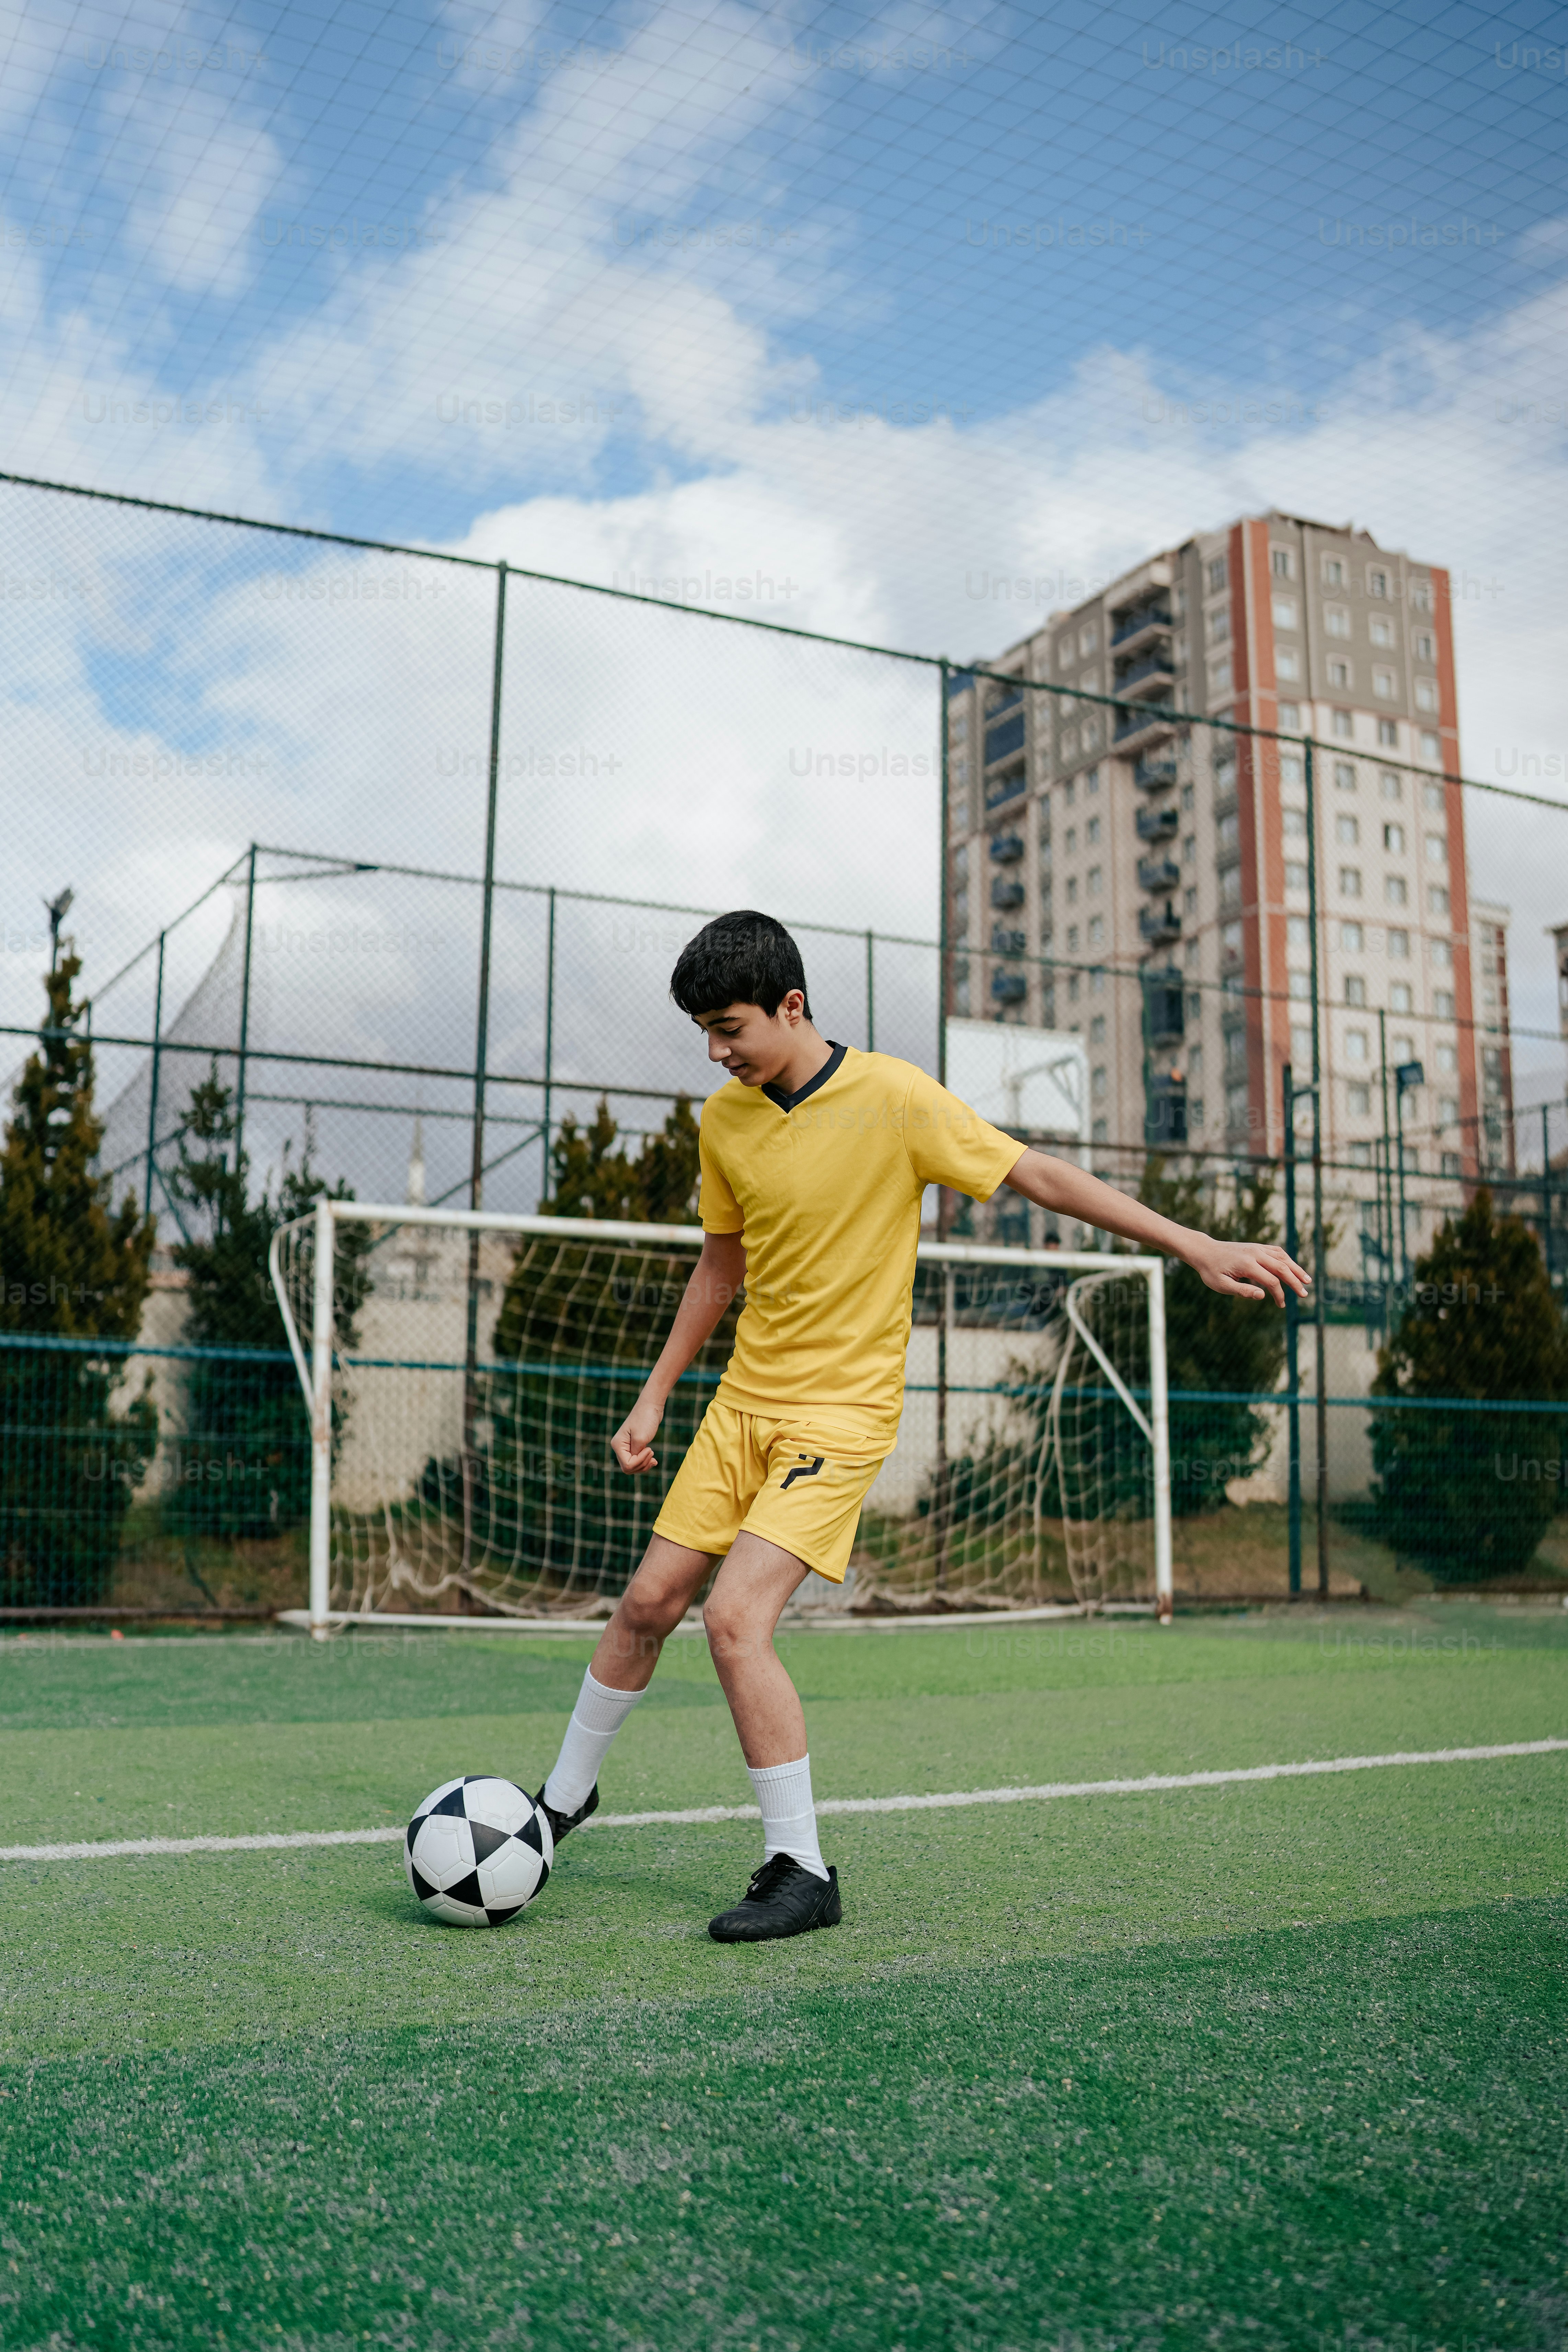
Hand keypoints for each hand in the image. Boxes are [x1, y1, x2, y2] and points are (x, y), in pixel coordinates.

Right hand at [611, 1392, 664, 1473]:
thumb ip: (636, 1454)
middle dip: (642, 1465)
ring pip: (633, 1467)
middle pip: (629, 1468)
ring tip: (654, 1457)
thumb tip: (631, 1466)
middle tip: (652, 1453)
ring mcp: (626, 1448)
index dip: (640, 1461)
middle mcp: (619, 1447)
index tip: (650, 1449)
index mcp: (617, 1445)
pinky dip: (645, 1463)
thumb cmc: (645, 1419)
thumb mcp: (641, 1439)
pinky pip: (637, 1462)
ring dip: (645, 1465)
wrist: (651, 1406)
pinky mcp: (634, 1447)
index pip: (627, 1465)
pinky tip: (653, 1460)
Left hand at [1185, 1235, 1310, 1306]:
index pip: (1271, 1281)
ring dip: (1296, 1269)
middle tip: (1304, 1294)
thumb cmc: (1211, 1271)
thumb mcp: (1221, 1285)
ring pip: (1282, 1258)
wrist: (1205, 1251)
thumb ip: (1242, 1291)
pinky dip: (1287, 1260)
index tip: (1281, 1305)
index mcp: (1247, 1265)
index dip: (1279, 1295)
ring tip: (1307, 1280)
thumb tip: (1263, 1296)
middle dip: (1295, 1282)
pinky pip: (1277, 1251)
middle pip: (1282, 1268)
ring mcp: (1257, 1248)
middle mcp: (1255, 1254)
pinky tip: (1293, 1268)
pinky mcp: (1257, 1246)